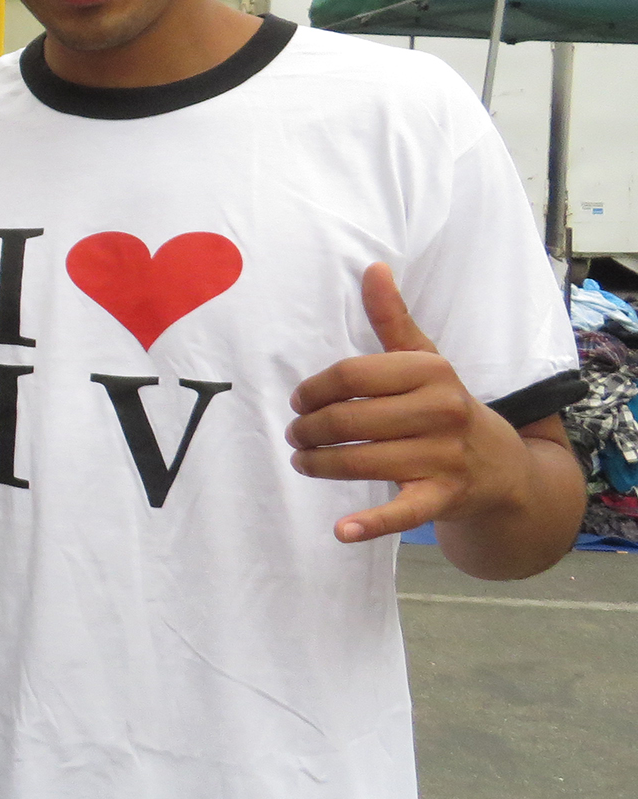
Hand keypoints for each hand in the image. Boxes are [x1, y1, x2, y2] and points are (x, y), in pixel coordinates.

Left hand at [287, 263, 527, 543]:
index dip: (314, 389)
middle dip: (310, 429)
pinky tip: (340, 531)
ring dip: (320, 464)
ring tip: (302, 461)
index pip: (351, 374)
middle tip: (295, 435)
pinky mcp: (444, 497)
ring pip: (361, 461)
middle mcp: (441, 411)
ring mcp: (444, 456)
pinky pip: (403, 511)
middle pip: (350, 419)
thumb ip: (394, 319)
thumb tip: (372, 267)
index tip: (298, 401)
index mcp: (431, 371)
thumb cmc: (446, 405)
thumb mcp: (425, 360)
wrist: (504, 466)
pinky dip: (371, 524)